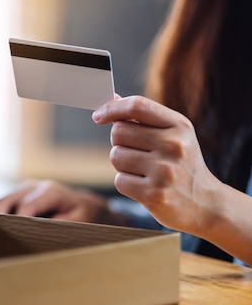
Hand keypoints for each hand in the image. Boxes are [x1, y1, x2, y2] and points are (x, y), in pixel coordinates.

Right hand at [0, 180, 125, 224]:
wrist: (84, 205)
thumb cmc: (82, 215)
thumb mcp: (79, 221)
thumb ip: (61, 224)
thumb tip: (39, 231)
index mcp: (50, 191)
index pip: (26, 207)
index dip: (16, 223)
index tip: (10, 239)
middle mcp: (33, 187)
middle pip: (5, 201)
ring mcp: (22, 190)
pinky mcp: (15, 195)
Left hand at [92, 96, 224, 234]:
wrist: (206, 204)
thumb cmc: (182, 165)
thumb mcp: (175, 136)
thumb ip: (145, 118)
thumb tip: (114, 99)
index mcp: (179, 126)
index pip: (137, 106)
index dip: (112, 108)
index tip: (98, 116)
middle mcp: (174, 146)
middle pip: (119, 131)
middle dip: (120, 142)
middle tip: (137, 153)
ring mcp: (164, 171)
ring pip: (116, 156)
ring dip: (122, 165)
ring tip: (144, 171)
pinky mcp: (154, 194)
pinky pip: (119, 180)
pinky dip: (126, 183)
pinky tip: (144, 186)